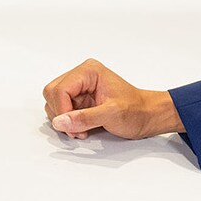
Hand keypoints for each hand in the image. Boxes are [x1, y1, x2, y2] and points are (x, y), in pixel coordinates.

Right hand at [42, 59, 181, 139]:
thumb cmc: (136, 110)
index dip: (62, 110)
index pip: (59, 89)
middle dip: (61, 115)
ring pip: (53, 102)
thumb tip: (59, 121)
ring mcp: (79, 88)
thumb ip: (84, 118)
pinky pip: (61, 110)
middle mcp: (81, 76)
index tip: (74, 127)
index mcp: (88, 71)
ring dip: (64, 120)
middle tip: (77, 129)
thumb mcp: (112, 114)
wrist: (148, 116)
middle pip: (52, 93)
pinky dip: (68, 122)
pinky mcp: (79, 99)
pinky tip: (82, 128)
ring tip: (82, 130)